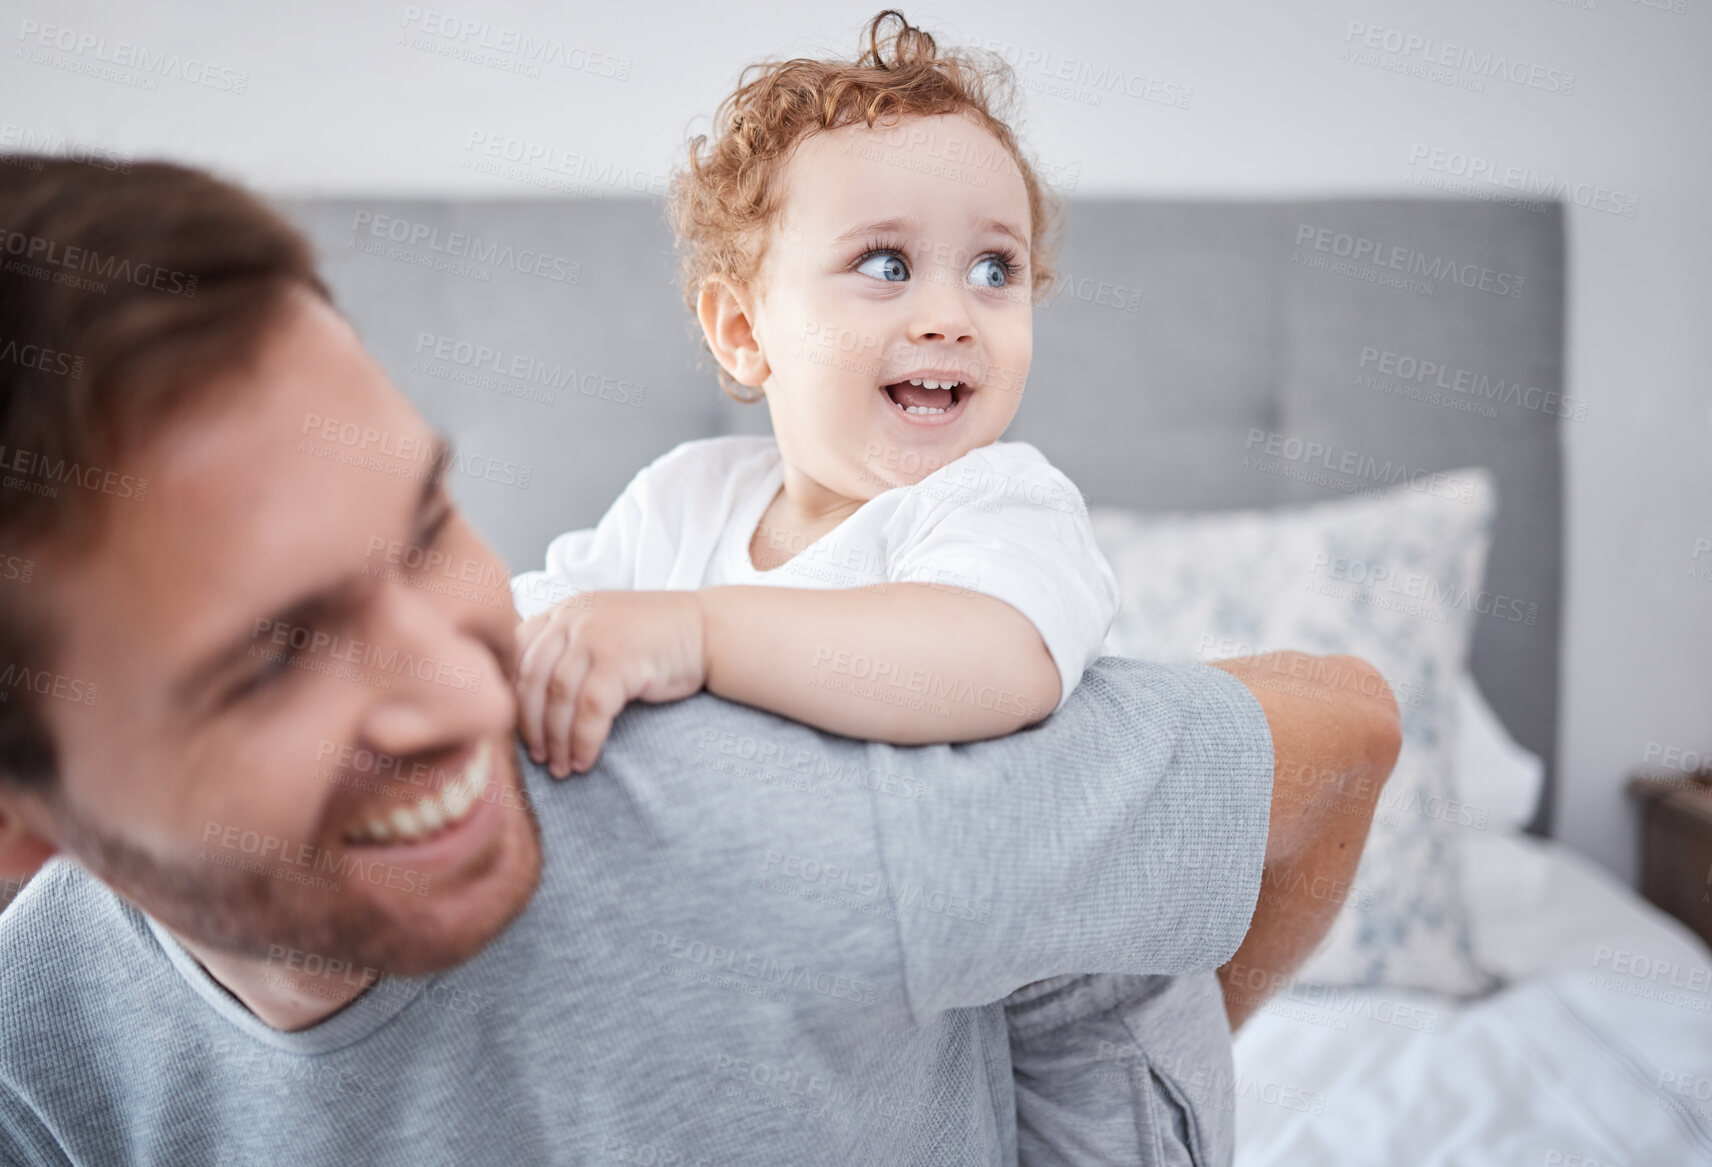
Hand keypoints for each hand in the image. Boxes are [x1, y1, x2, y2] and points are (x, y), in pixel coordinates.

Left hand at [513, 590, 706, 777]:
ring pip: (557, 697)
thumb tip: (526, 702)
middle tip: (536, 757)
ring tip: (560, 767)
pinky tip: (585, 760)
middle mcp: (574, 617)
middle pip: (530, 678)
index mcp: (564, 611)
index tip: (515, 727)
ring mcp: (596, 636)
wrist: (708, 631)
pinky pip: (589, 710)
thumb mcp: (602, 632)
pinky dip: (583, 741)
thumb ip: (566, 650)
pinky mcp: (620, 660)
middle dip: (528, 725)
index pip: (516, 652)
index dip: (510, 694)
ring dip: (555, 740)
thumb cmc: (655, 640)